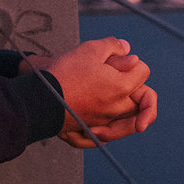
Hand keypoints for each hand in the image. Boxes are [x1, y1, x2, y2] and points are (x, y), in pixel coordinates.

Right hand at [40, 37, 156, 147]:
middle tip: (128, 80)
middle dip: (138, 88)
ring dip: (130, 114)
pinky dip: (106, 133)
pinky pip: (103, 137)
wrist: (40, 96)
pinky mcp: (87, 130)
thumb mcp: (89, 49)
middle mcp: (116, 107)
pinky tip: (103, 129)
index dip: (134, 62)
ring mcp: (103, 121)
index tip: (120, 59)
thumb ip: (112, 46)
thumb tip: (127, 49)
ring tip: (124, 106)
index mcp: (122, 86)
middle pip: (140, 99)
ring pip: (126, 121)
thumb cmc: (65, 72)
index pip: (143, 71)